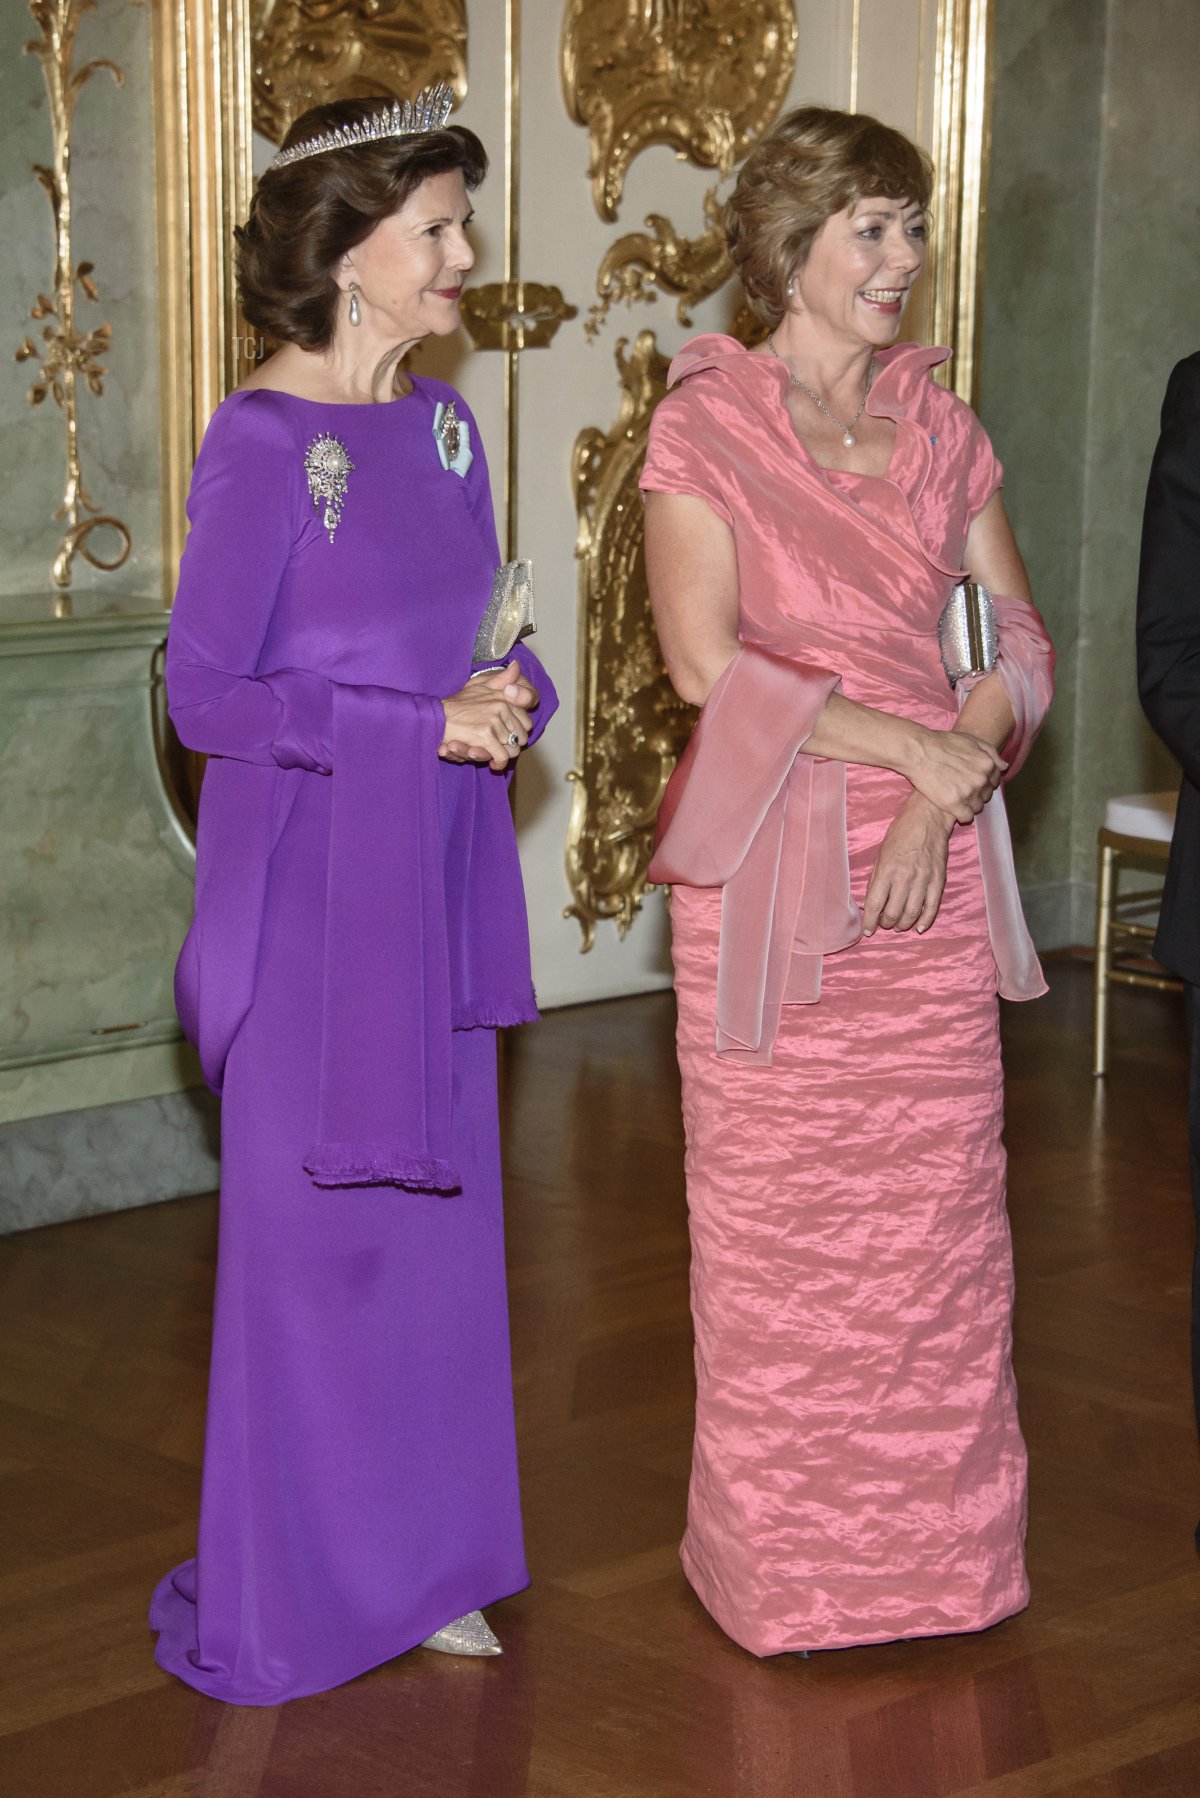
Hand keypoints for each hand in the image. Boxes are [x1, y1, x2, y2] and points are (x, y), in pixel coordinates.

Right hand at [439, 661, 535, 769]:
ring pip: (514, 747)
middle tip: (500, 748)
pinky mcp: (485, 735)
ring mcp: (493, 721)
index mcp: (503, 696)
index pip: (526, 721)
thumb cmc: (457, 704)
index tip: (508, 737)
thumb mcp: (480, 686)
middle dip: (512, 745)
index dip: (518, 732)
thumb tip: (516, 665)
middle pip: (522, 736)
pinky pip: (502, 756)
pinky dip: (498, 762)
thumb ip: (501, 679)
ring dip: (505, 755)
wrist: (437, 716)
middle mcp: (501, 706)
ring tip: (494, 756)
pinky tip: (492, 763)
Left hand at [863, 793, 954, 935]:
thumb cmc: (901, 834)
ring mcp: (923, 881)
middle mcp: (904, 878)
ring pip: (911, 914)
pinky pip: (932, 908)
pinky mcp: (938, 881)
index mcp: (887, 870)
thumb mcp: (881, 854)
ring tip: (898, 925)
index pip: (874, 904)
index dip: (869, 921)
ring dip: (902, 925)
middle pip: (893, 913)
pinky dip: (925, 922)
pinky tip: (918, 927)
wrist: (928, 819)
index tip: (867, 930)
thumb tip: (871, 903)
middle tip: (884, 923)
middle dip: (886, 923)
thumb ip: (876, 879)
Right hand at [902, 724, 1005, 824]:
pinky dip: (961, 815)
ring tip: (956, 798)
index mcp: (988, 765)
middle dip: (977, 794)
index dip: (983, 782)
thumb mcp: (971, 740)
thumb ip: (991, 753)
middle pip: (986, 796)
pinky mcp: (954, 804)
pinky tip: (953, 807)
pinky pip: (966, 817)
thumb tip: (1004, 767)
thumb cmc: (943, 743)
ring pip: (977, 808)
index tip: (971, 781)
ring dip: (969, 805)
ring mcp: (969, 793)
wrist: (919, 752)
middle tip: (962, 789)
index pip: (994, 782)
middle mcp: (981, 780)